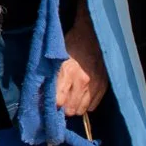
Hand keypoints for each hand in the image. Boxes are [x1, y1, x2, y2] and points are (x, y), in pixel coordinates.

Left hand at [56, 1, 108, 118]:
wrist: (90, 35)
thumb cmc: (70, 46)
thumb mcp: (56, 59)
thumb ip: (49, 78)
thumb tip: (42, 96)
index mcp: (67, 72)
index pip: (58, 101)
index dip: (52, 104)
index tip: (49, 103)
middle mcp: (82, 80)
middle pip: (70, 109)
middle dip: (63, 108)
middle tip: (61, 101)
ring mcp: (94, 84)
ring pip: (81, 110)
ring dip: (75, 107)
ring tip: (71, 99)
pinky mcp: (103, 85)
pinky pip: (92, 106)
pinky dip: (86, 104)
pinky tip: (81, 96)